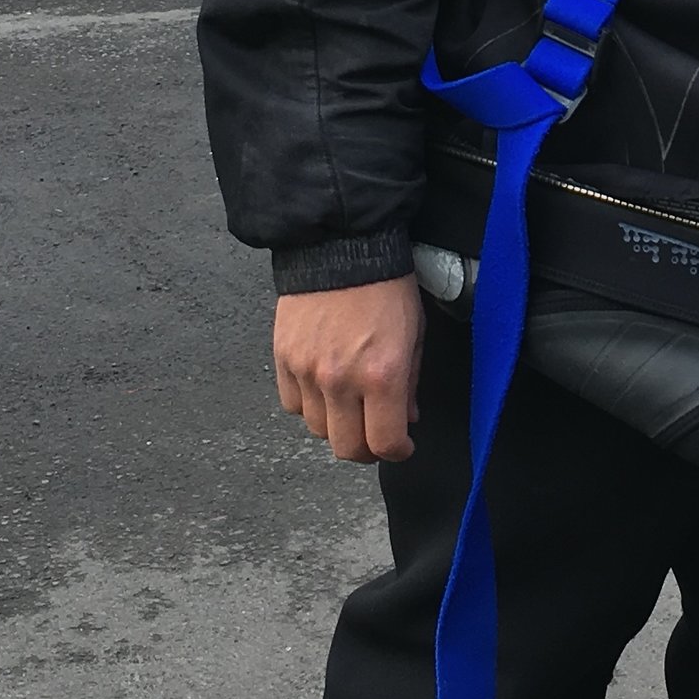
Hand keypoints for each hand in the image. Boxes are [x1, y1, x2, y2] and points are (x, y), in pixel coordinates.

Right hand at [274, 278, 423, 463]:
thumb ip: (410, 383)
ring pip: (317, 429)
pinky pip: (292, 405)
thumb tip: (406, 418)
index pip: (384, 443)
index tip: (401, 445)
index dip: (397, 451)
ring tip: (349, 407)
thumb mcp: (415, 334)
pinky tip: (323, 389)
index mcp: (382, 375)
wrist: (341, 248)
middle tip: (375, 435)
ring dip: (336, 426)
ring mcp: (307, 372)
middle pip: (346, 447)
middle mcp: (341, 380)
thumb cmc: (386, 287)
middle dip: (365, 448)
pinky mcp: (283, 359)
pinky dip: (308, 405)